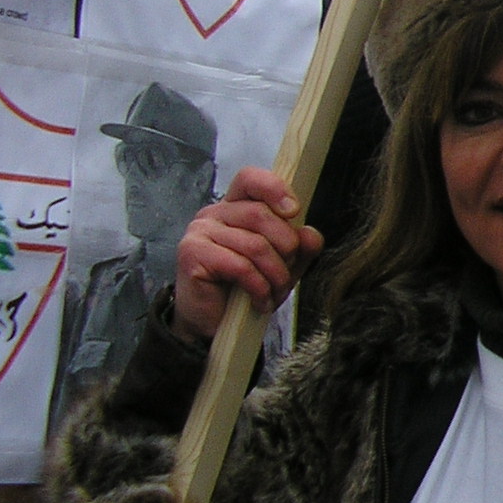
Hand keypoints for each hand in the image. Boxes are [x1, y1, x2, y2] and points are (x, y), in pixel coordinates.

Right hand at [171, 167, 322, 343]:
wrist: (214, 322)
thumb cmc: (246, 287)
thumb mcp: (283, 264)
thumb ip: (301, 246)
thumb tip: (311, 234)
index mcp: (236, 206)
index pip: (251, 179)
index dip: (274, 188)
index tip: (294, 211)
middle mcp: (214, 213)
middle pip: (260, 214)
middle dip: (285, 247)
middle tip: (287, 273)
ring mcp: (199, 232)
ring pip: (255, 244)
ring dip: (275, 274)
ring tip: (275, 292)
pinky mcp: (192, 254)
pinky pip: (240, 265)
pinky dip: (259, 287)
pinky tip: (260, 300)